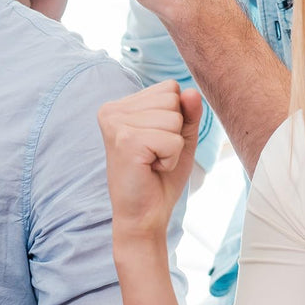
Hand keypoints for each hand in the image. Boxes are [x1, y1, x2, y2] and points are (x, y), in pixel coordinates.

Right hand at [99, 80, 202, 241]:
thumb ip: (187, 113)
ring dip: (173, 146)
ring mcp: (116, 123)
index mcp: (120, 105)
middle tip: (154, 154)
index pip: (169, 88)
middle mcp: (112, 109)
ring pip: (174, 118)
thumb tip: (192, 91)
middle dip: (175, 131)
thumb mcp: (180, 138)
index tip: (156, 142)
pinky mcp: (126, 140)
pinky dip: (171, 159)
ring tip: (152, 161)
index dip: (175, 117)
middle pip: (172, 99)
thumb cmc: (159, 178)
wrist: (143, 216)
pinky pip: (173, 140)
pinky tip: (151, 168)